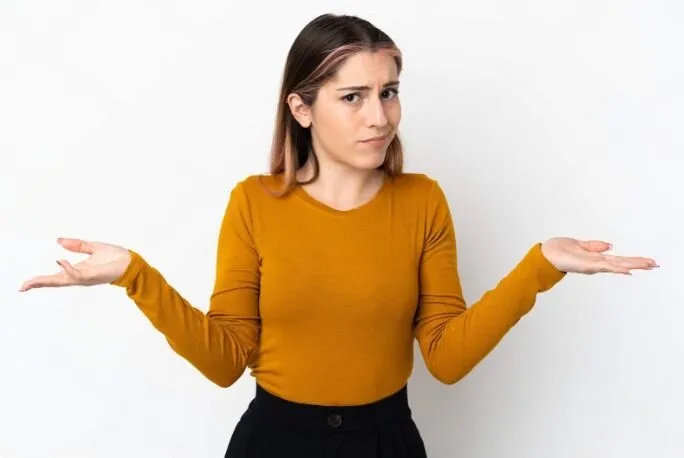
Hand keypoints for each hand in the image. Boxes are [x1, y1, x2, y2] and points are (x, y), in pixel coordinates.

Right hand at [19, 238, 131, 291]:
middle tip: (22, 287)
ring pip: (63, 280)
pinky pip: (78, 274)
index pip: (55, 277)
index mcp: (77, 270)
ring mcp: (86, 277)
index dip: (40, 280)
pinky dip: (68, 269)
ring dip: (48, 279)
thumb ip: (76, 245)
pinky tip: (61, 261)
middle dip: (38, 284)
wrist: (131, 262)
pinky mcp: (94, 275)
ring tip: (33, 280)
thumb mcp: (92, 247)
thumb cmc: (114, 257)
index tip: (24, 285)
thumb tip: (58, 241)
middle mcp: (79, 276)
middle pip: (55, 281)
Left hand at [541, 237, 657, 274]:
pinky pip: (604, 266)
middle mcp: (596, 263)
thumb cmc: (558, 251)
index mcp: (595, 258)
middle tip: (654, 264)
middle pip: (621, 263)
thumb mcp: (579, 244)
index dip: (632, 260)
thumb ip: (594, 246)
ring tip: (648, 265)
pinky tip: (627, 270)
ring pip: (617, 265)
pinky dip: (616, 268)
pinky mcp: (587, 265)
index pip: (617, 259)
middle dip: (638, 263)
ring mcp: (592, 265)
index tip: (646, 261)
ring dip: (633, 264)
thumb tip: (609, 246)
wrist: (544, 256)